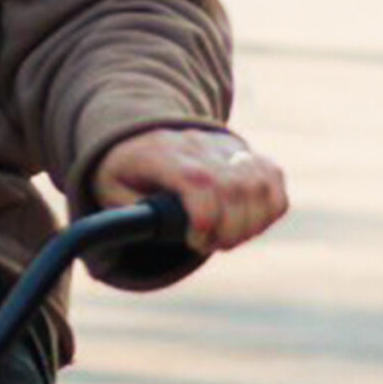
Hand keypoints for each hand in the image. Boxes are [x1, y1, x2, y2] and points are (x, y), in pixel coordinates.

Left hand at [91, 126, 286, 255]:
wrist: (142, 138)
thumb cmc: (125, 172)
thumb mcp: (109, 191)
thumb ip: (129, 212)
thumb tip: (150, 229)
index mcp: (160, 153)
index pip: (197, 178)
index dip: (206, 215)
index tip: (197, 240)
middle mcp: (198, 144)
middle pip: (233, 185)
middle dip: (230, 229)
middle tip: (209, 245)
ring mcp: (225, 147)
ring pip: (258, 183)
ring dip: (251, 223)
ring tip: (227, 238)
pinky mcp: (246, 153)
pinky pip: (273, 178)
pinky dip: (269, 208)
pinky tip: (247, 224)